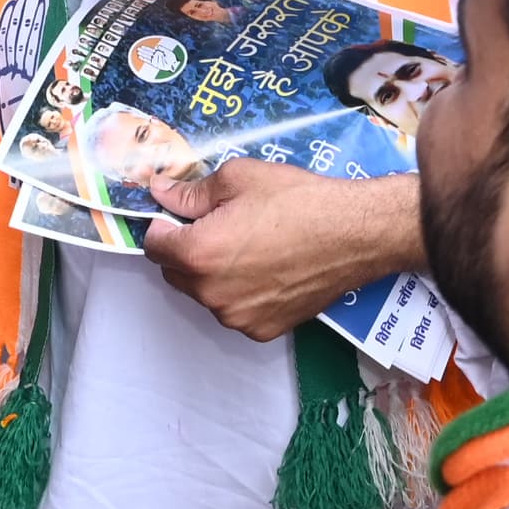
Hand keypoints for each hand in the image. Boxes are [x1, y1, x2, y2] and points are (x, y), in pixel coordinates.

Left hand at [138, 164, 417, 341]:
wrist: (354, 234)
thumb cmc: (299, 201)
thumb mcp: (239, 178)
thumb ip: (192, 192)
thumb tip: (161, 193)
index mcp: (197, 254)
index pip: (154, 245)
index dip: (165, 224)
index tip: (184, 214)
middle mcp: (211, 294)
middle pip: (175, 273)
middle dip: (187, 250)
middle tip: (222, 226)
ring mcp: (237, 317)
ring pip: (206, 293)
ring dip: (214, 274)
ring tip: (252, 247)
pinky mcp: (263, 330)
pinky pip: (236, 310)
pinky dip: (242, 293)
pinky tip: (270, 269)